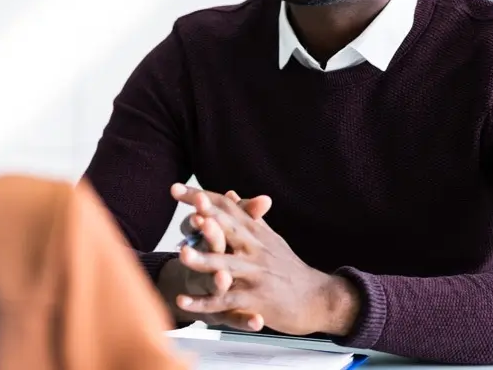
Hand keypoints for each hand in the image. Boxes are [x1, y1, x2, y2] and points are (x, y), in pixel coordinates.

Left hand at [170, 184, 360, 336]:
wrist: (317, 300)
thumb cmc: (289, 269)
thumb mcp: (269, 239)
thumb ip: (247, 217)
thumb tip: (229, 193)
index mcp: (254, 232)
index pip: (225, 207)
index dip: (200, 197)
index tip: (175, 188)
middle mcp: (254, 249)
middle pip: (228, 229)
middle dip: (206, 218)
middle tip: (186, 211)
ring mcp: (255, 274)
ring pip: (226, 265)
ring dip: (204, 259)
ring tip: (181, 254)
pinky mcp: (255, 300)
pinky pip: (225, 301)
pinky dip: (203, 302)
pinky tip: (182, 301)